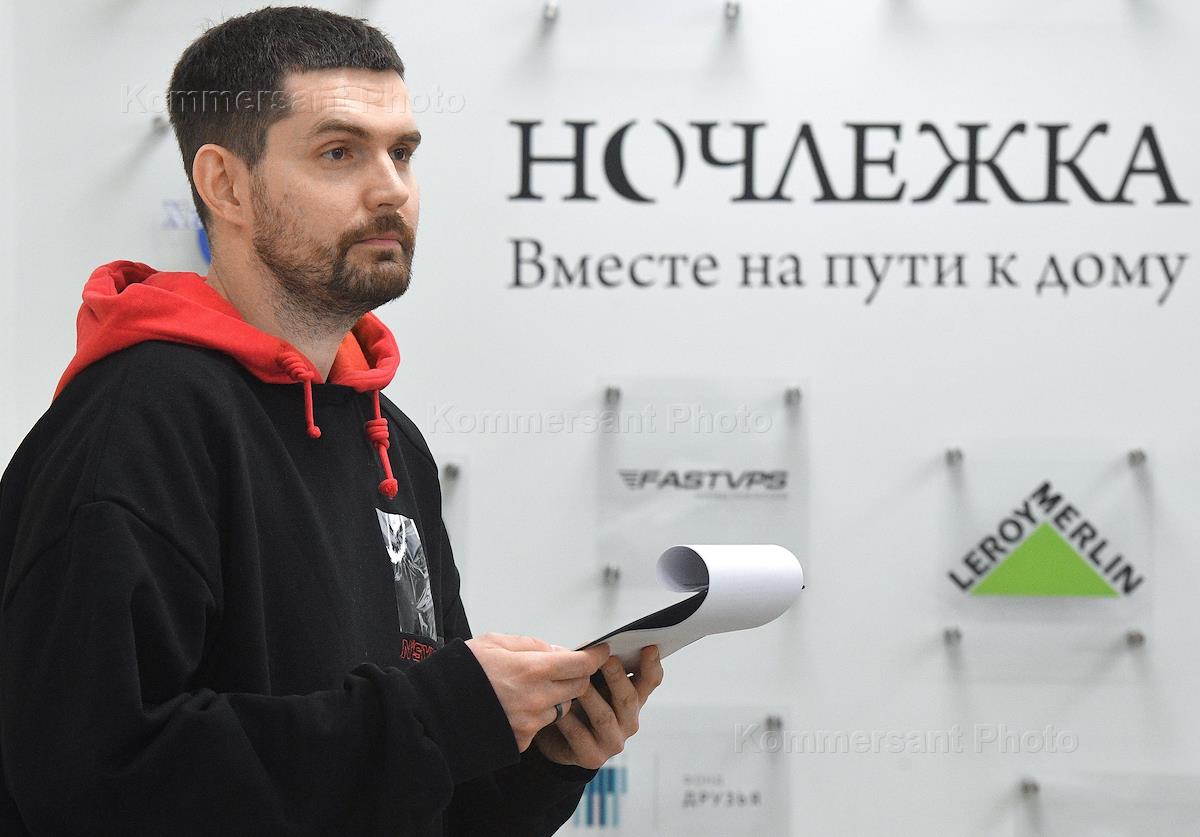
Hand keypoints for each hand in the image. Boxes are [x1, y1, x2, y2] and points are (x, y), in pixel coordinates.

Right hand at [465, 633, 609, 751]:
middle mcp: (536, 699)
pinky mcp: (521, 742)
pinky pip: (541, 726)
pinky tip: (514, 707)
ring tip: (528, 689)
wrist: (433, 711)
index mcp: (531, 669)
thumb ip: (532, 645)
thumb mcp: (494, 642)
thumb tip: (559, 651)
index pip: (581, 664)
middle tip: (562, 668)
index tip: (602, 651)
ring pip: (561, 708)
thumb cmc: (462, 671)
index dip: (596, 657)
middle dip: (576, 676)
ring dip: (555, 697)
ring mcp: (529, 723)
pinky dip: (536, 716)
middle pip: (578, 687)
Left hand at [534, 645, 663, 769]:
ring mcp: (613, 741)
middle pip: (628, 698)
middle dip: (617, 677)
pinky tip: (560, 708)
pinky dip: (569, 720)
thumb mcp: (592, 683)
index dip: (651, 665)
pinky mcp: (592, 757)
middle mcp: (629, 721)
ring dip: (591, 697)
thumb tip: (589, 647)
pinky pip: (579, 735)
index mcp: (634, 698)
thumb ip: (596, 667)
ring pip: (604, 716)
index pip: (650, 681)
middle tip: (607, 659)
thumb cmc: (578, 703)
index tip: (649, 646)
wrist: (558, 741)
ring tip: (578, 681)